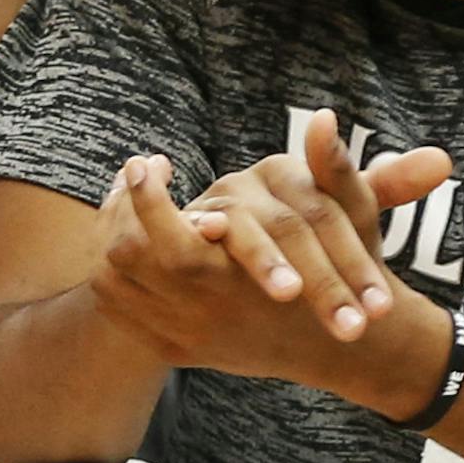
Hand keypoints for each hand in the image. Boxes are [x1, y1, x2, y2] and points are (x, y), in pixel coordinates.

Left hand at [91, 149, 452, 405]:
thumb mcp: (352, 221)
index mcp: (238, 278)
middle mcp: (204, 310)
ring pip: (114, 280)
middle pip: (127, 257)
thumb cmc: (351, 273)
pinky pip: (118, 307)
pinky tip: (129, 233)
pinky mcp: (174, 346)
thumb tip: (323, 116)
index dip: (147, 197)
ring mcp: (184, 331)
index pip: (170, 240)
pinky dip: (113, 271)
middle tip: (133, 174)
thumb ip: (334, 170)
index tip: (146, 161)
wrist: (339, 344)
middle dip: (121, 210)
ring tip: (128, 197)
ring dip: (111, 234)